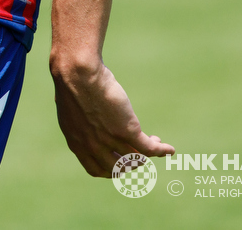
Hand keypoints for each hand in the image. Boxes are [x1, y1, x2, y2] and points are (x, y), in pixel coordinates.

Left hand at [51, 58, 173, 175]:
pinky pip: (148, 148)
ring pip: (135, 157)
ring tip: (154, 140)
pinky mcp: (127, 130)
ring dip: (147, 153)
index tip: (119, 159)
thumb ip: (80, 122)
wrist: (77, 72)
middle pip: (117, 167)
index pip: (96, 169)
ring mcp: (110, 139)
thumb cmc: (72, 82)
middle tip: (138, 152)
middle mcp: (93, 146)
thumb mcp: (72, 109)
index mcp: (77, 143)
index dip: (110, 168)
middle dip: (130, 163)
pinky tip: (169, 149)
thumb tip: (90, 120)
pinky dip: (161, 150)